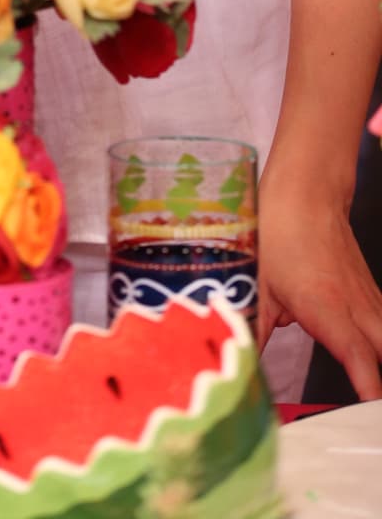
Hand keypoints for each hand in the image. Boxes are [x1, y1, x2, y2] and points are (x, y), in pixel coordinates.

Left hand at [259, 170, 381, 400]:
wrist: (306, 192)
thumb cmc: (279, 233)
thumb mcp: (258, 283)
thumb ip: (253, 328)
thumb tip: (239, 360)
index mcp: (327, 308)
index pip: (358, 357)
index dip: (368, 389)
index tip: (369, 413)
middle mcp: (355, 307)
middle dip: (381, 386)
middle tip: (370, 415)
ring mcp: (368, 298)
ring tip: (371, 395)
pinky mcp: (370, 292)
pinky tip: (373, 355)